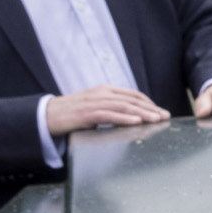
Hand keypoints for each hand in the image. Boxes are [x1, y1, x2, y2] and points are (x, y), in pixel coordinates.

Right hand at [45, 85, 166, 136]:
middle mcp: (101, 93)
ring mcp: (94, 102)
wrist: (46, 115)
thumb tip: (130, 117)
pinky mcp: (86, 114)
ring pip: (124, 107)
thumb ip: (110, 108)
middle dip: (151, 108)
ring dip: (143, 113)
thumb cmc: (71, 113)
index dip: (148, 102)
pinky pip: (109, 115)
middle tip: (165, 116)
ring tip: (156, 120)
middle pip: (132, 99)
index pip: (132, 94)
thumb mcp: (94, 106)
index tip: (160, 111)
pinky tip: (136, 122)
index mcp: (104, 90)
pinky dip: (124, 118)